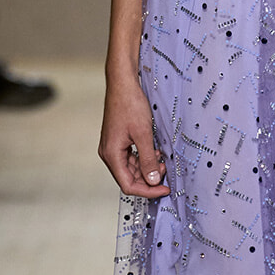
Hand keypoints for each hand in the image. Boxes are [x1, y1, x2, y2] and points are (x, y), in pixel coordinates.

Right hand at [99, 71, 168, 197]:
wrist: (123, 84)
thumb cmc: (130, 104)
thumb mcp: (143, 134)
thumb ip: (148, 160)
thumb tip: (153, 181)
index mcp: (112, 155)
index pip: (128, 185)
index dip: (148, 190)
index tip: (164, 189)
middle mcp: (109, 154)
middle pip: (129, 178)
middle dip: (149, 178)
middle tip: (166, 170)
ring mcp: (112, 147)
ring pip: (131, 169)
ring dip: (148, 168)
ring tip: (162, 159)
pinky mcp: (118, 141)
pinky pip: (131, 158)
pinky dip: (144, 158)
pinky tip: (155, 152)